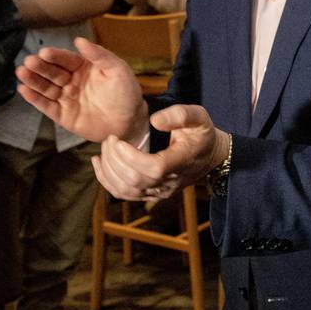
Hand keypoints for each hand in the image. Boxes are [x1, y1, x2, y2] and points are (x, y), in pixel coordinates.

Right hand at [16, 38, 146, 143]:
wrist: (130, 121)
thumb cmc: (126, 92)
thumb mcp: (117, 69)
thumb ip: (99, 55)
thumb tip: (79, 40)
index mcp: (84, 67)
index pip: (66, 59)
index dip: (55, 56)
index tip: (44, 52)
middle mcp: (72, 81)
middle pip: (52, 72)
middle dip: (40, 67)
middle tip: (29, 61)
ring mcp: (66, 98)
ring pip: (46, 88)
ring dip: (33, 80)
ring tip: (21, 72)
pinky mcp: (63, 115)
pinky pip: (46, 106)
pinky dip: (35, 99)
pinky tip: (24, 89)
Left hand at [92, 104, 229, 200]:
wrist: (210, 157)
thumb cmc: (202, 134)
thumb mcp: (199, 117)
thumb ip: (179, 115)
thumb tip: (154, 121)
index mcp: (182, 162)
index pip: (154, 168)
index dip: (131, 157)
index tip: (119, 140)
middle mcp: (169, 182)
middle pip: (135, 180)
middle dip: (115, 159)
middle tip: (110, 139)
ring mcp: (158, 192)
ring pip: (126, 190)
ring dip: (108, 169)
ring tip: (106, 148)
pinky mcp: (149, 194)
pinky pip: (123, 194)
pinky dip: (106, 180)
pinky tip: (99, 163)